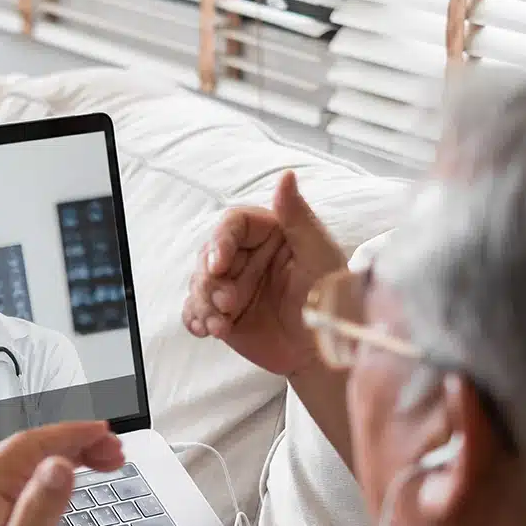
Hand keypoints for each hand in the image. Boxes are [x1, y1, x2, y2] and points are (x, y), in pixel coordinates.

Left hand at [0, 422, 126, 525]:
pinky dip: (65, 468)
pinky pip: (37, 473)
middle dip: (79, 443)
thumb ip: (42, 507)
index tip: (102, 432)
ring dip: (75, 454)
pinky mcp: (5, 502)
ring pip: (40, 458)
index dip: (70, 434)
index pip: (31, 443)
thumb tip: (58, 467)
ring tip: (110, 458)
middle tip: (115, 449)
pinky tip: (85, 469)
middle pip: (37, 446)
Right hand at [183, 171, 347, 376]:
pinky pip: (195, 311)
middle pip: (208, 255)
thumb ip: (297, 216)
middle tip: (227, 303)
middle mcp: (247, 257)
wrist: (326, 350)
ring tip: (220, 325)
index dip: (220, 241)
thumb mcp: (319, 253)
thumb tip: (286, 175)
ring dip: (203, 303)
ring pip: (198, 284)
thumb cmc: (330, 298)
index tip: (219, 264)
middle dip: (210, 281)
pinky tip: (205, 330)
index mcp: (268, 235)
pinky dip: (195, 319)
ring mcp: (232, 286)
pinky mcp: (223, 314)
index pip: (232, 225)